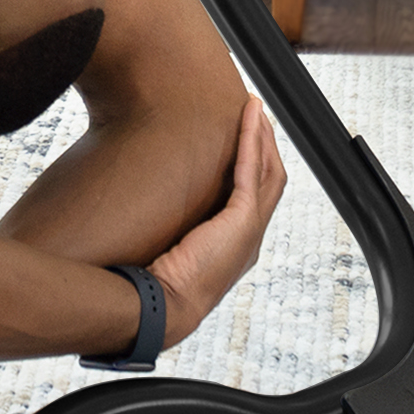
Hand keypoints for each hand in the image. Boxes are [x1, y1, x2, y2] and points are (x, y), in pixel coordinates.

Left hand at [146, 95, 286, 346]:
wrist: (160, 305)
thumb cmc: (156, 284)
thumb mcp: (169, 248)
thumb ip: (171, 227)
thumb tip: (144, 204)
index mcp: (236, 246)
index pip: (254, 196)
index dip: (252, 164)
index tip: (243, 136)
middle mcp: (249, 239)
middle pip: (269, 180)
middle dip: (264, 144)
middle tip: (256, 112)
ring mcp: (250, 230)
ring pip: (267, 171)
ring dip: (262, 135)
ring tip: (255, 107)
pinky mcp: (242, 221)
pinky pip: (251, 171)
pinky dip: (251, 140)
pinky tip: (248, 117)